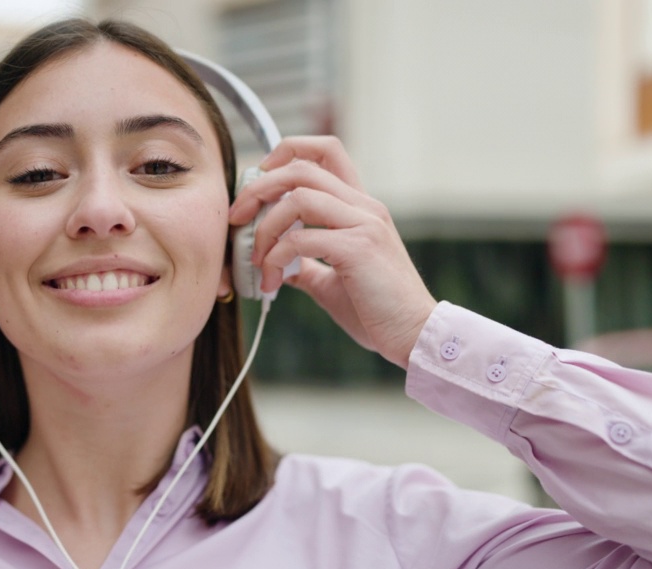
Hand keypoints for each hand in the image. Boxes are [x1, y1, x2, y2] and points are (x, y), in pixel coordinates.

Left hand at [228, 136, 436, 369]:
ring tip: (255, 260)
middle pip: (301, 168)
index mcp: (359, 206)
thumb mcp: (334, 281)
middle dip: (258, 187)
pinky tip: (270, 282)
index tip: (259, 184)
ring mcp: (364, 224)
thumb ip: (307, 265)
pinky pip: (301, 239)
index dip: (285, 154)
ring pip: (298, 197)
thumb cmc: (377, 311)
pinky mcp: (358, 249)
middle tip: (236, 217)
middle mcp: (364, 206)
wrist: (414, 335)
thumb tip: (278, 265)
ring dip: (265, 227)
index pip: (325, 151)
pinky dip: (275, 258)